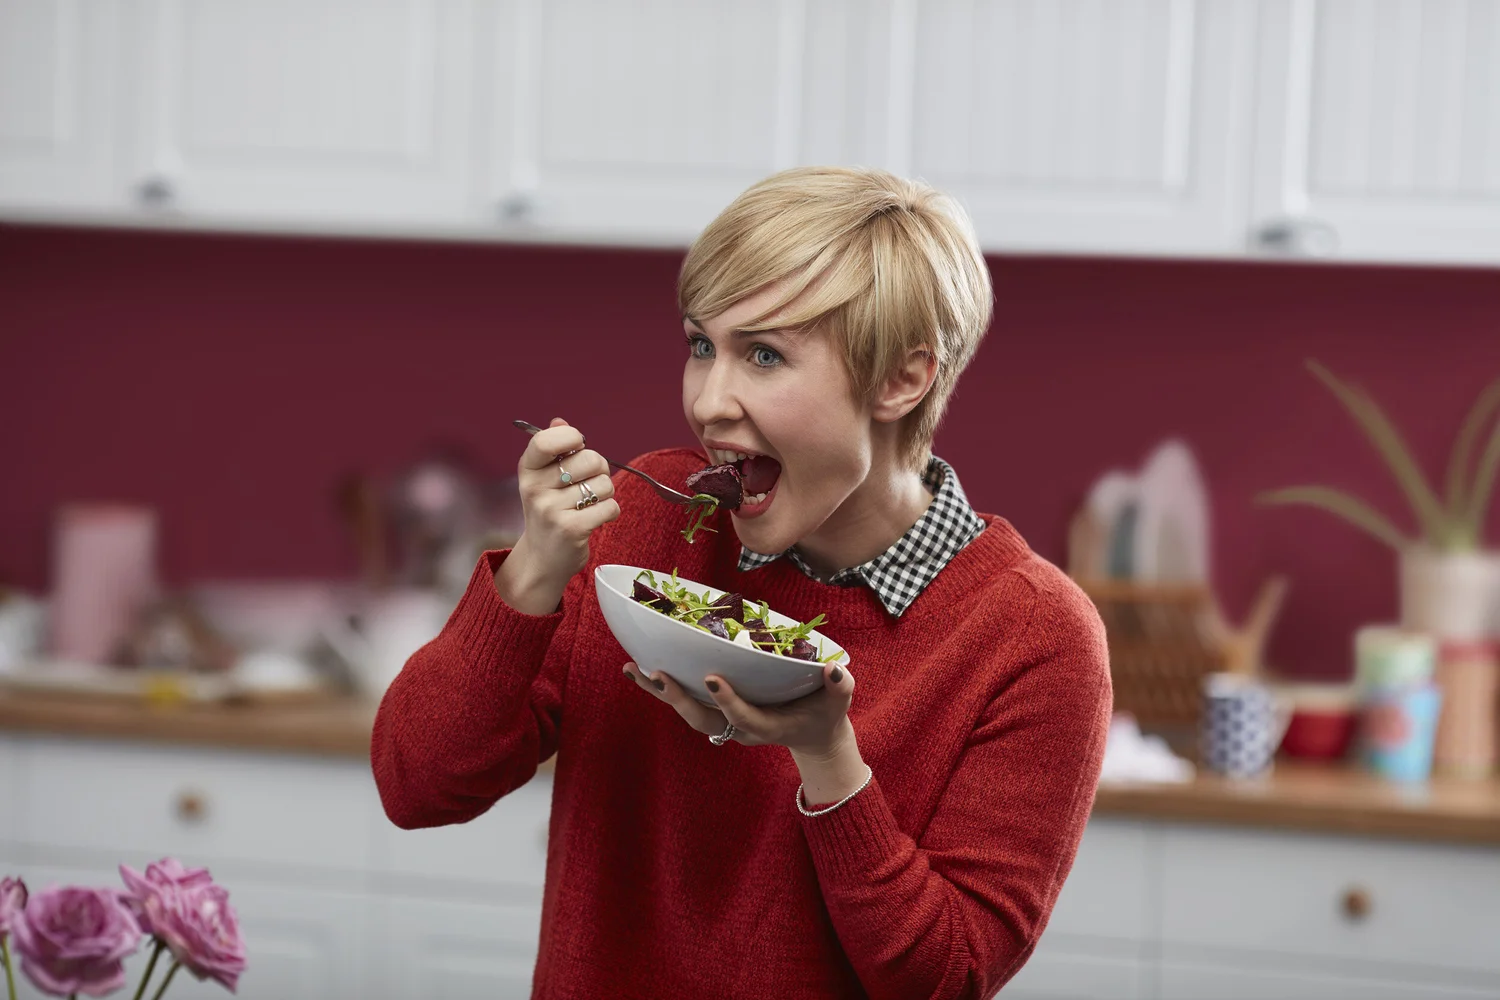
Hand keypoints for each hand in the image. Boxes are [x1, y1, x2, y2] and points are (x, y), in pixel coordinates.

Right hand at [506, 417, 620, 589]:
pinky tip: (596, 519)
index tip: (578, 445)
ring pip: (604, 484)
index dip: (571, 437)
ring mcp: (551, 510)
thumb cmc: (550, 512)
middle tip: (590, 484)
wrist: (543, 559)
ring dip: (605, 494)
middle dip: (600, 469)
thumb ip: (554, 449)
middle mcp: (535, 488)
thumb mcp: (543, 480)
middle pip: (590, 459)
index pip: (547, 439)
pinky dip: (610, 512)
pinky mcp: (571, 529)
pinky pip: (610, 506)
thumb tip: (559, 421)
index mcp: (528, 470)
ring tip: (589, 505)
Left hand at [622, 660, 854, 757]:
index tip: (712, 678)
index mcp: (768, 726)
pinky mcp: (717, 712)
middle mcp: (740, 728)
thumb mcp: (839, 701)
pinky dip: (662, 687)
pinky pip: (685, 701)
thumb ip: (839, 686)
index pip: (743, 717)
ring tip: (633, 669)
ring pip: (687, 711)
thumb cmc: (825, 714)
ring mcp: (726, 722)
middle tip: (658, 674)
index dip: (727, 701)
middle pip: (704, 720)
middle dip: (680, 699)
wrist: (813, 736)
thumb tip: (834, 669)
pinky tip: (639, 666)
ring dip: (660, 692)